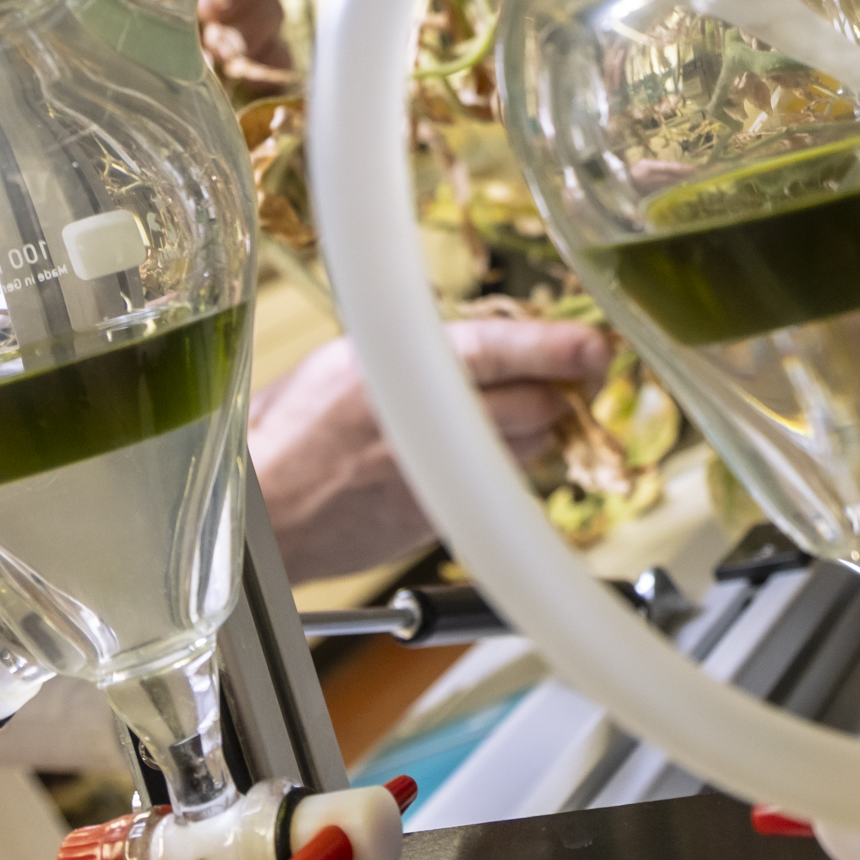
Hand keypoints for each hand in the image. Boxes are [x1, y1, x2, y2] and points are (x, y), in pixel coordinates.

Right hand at [253, 320, 611, 582]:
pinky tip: (484, 452)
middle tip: (572, 371)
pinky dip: (504, 466)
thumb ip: (410, 347)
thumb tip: (478, 338)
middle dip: (561, 387)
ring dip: (539, 427)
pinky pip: (499, 487)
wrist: (262, 516)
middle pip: (536, 405)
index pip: (502, 351)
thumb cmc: (285, 435)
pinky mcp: (443, 521)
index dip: (560, 347)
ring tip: (528, 406)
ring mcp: (440, 481)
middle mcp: (425, 428)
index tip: (596, 344)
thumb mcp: (340, 361)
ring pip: (528, 449)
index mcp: (395, 371)